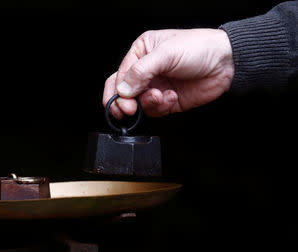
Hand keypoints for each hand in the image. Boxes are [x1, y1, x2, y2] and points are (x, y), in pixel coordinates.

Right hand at [103, 29, 233, 117]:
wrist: (226, 62)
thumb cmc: (199, 48)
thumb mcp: (166, 54)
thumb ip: (140, 72)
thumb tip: (122, 90)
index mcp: (141, 53)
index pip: (119, 75)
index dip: (117, 91)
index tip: (123, 101)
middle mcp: (146, 71)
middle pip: (124, 93)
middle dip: (126, 103)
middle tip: (131, 109)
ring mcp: (156, 86)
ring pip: (139, 104)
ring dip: (148, 104)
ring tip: (161, 96)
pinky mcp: (167, 100)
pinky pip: (155, 111)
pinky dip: (161, 107)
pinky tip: (171, 97)